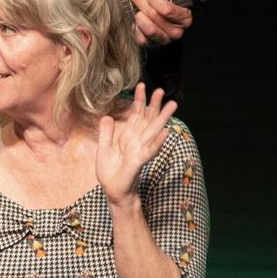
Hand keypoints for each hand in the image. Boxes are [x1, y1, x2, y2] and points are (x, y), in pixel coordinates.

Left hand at [96, 83, 176, 204]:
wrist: (113, 192)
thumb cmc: (111, 173)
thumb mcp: (104, 150)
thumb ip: (107, 133)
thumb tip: (107, 116)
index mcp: (128, 137)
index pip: (135, 115)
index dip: (138, 100)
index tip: (141, 85)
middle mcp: (137, 142)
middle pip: (148, 120)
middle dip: (155, 105)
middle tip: (162, 90)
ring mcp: (140, 151)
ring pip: (154, 132)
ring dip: (163, 119)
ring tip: (173, 105)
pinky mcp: (138, 162)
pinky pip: (149, 150)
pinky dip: (157, 142)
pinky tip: (166, 132)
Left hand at [127, 0, 192, 46]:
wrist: (155, 13)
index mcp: (185, 17)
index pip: (167, 10)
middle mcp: (177, 32)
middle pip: (155, 17)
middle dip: (141, 2)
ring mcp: (164, 40)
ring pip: (149, 29)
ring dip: (138, 15)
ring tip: (135, 7)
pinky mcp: (151, 45)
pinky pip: (141, 38)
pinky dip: (136, 27)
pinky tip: (136, 20)